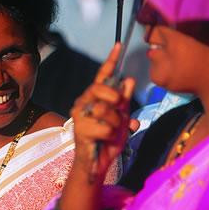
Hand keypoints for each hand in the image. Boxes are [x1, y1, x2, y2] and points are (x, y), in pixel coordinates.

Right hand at [70, 43, 135, 179]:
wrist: (99, 164)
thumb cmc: (108, 139)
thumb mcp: (122, 117)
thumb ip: (123, 100)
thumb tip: (129, 80)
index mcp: (94, 97)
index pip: (102, 76)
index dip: (110, 61)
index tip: (119, 46)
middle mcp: (83, 103)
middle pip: (100, 88)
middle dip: (114, 99)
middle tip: (118, 109)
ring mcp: (80, 116)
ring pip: (105, 109)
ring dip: (115, 123)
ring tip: (112, 131)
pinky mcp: (80, 130)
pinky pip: (105, 127)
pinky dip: (112, 136)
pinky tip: (106, 140)